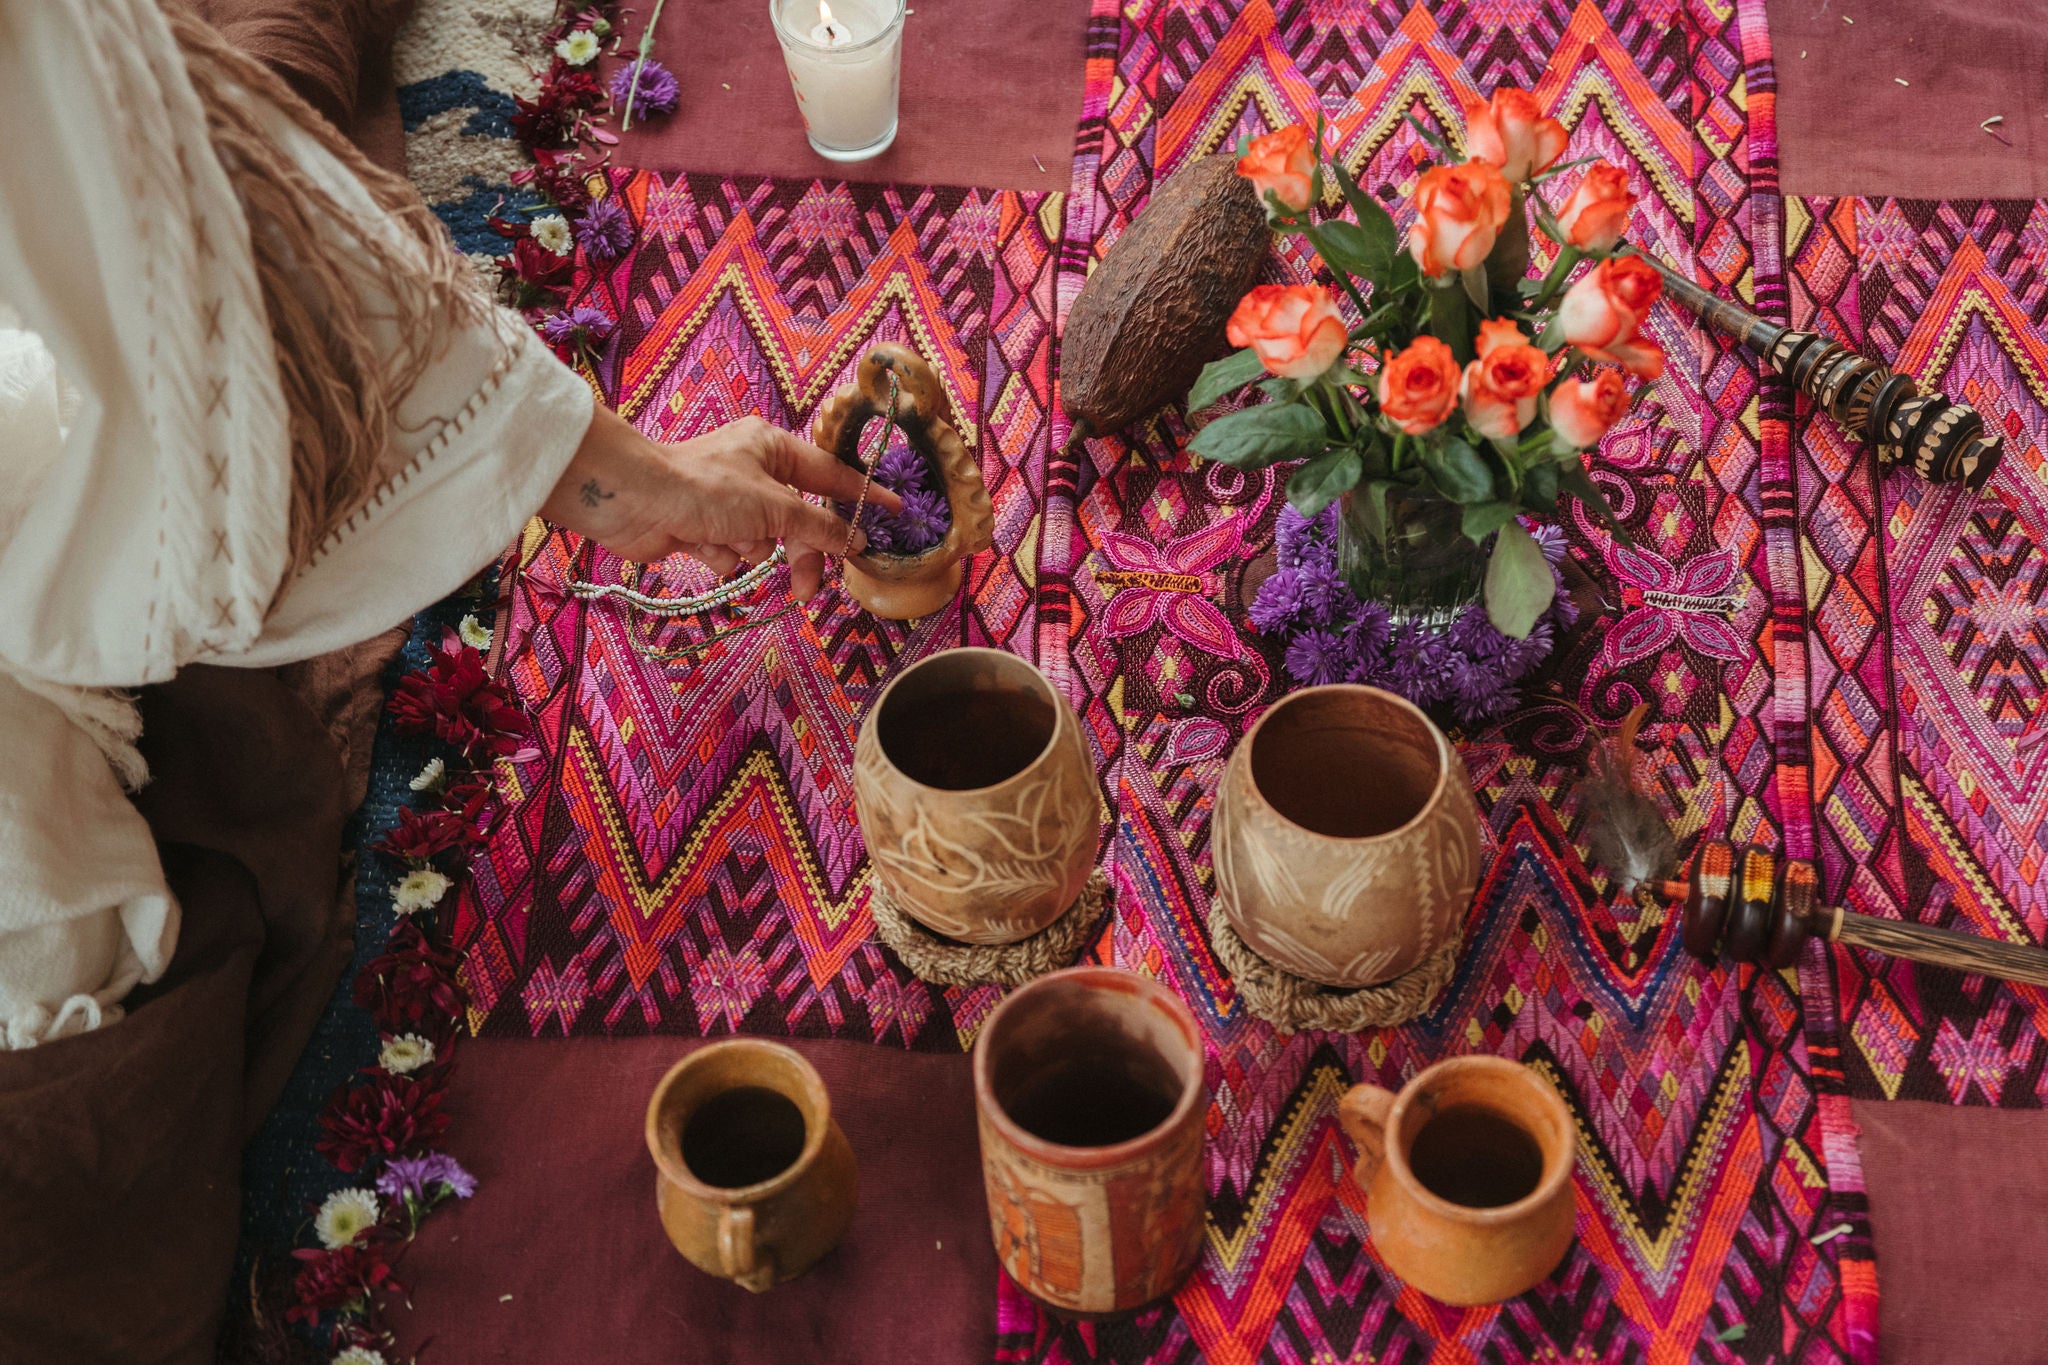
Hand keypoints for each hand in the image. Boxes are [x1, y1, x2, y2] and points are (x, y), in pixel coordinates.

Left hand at [542, 407, 901, 600]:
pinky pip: (733, 551)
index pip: (832, 474)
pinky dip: (721, 553)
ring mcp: (729, 501)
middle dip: (799, 552)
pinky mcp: (704, 527)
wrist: (634, 501)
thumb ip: (820, 526)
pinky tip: (700, 543)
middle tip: (807, 587)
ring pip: (765, 540)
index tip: (893, 509)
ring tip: (727, 541)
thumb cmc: (705, 489)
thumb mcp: (775, 506)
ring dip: (749, 548)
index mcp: (773, 448)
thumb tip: (854, 540)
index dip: (863, 495)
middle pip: (799, 519)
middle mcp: (754, 470)